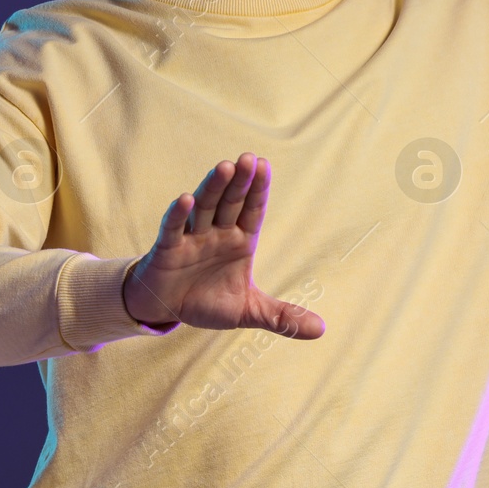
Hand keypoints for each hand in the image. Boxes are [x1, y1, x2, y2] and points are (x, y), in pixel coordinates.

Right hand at [122, 153, 323, 339]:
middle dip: (239, 181)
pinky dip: (178, 215)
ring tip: (224, 168)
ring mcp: (192, 238)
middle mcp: (217, 233)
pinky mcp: (167, 249)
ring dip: (213, 188)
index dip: (258, 190)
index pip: (252, 210)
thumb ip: (283, 317)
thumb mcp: (249, 311)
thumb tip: (322, 329)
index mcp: (239, 241)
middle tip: (249, 158)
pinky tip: (185, 199)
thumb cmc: (207, 300)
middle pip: (230, 202)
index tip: (265, 165)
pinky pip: (173, 229)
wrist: (166, 308)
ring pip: (204, 208)